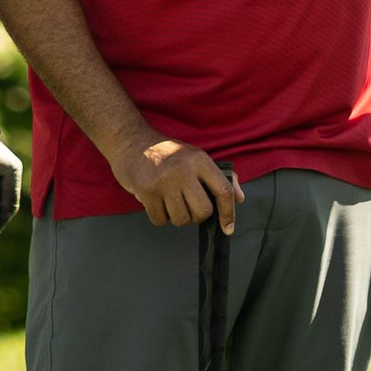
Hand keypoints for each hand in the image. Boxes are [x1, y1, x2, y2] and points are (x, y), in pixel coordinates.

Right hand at [112, 132, 241, 230]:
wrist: (130, 141)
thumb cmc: (167, 153)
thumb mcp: (195, 157)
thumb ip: (220, 177)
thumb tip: (239, 199)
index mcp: (200, 160)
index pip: (223, 191)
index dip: (229, 213)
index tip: (228, 228)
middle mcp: (184, 170)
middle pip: (203, 212)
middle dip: (196, 216)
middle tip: (187, 205)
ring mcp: (165, 181)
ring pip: (182, 219)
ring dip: (177, 217)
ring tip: (170, 201)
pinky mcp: (147, 191)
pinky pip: (160, 220)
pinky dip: (160, 217)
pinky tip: (156, 202)